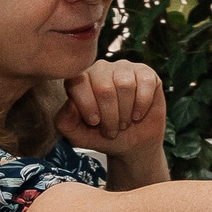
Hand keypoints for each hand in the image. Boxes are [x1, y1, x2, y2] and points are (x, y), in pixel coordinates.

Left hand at [54, 60, 168, 166]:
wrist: (133, 143)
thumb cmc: (103, 136)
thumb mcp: (79, 137)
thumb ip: (66, 123)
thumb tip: (70, 104)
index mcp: (80, 79)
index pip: (77, 82)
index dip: (87, 106)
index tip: (94, 123)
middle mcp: (101, 69)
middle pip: (104, 88)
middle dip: (110, 116)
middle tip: (112, 130)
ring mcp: (124, 68)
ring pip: (125, 85)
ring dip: (126, 112)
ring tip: (125, 122)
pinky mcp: (146, 73)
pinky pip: (145, 83)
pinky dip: (142, 104)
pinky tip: (138, 114)